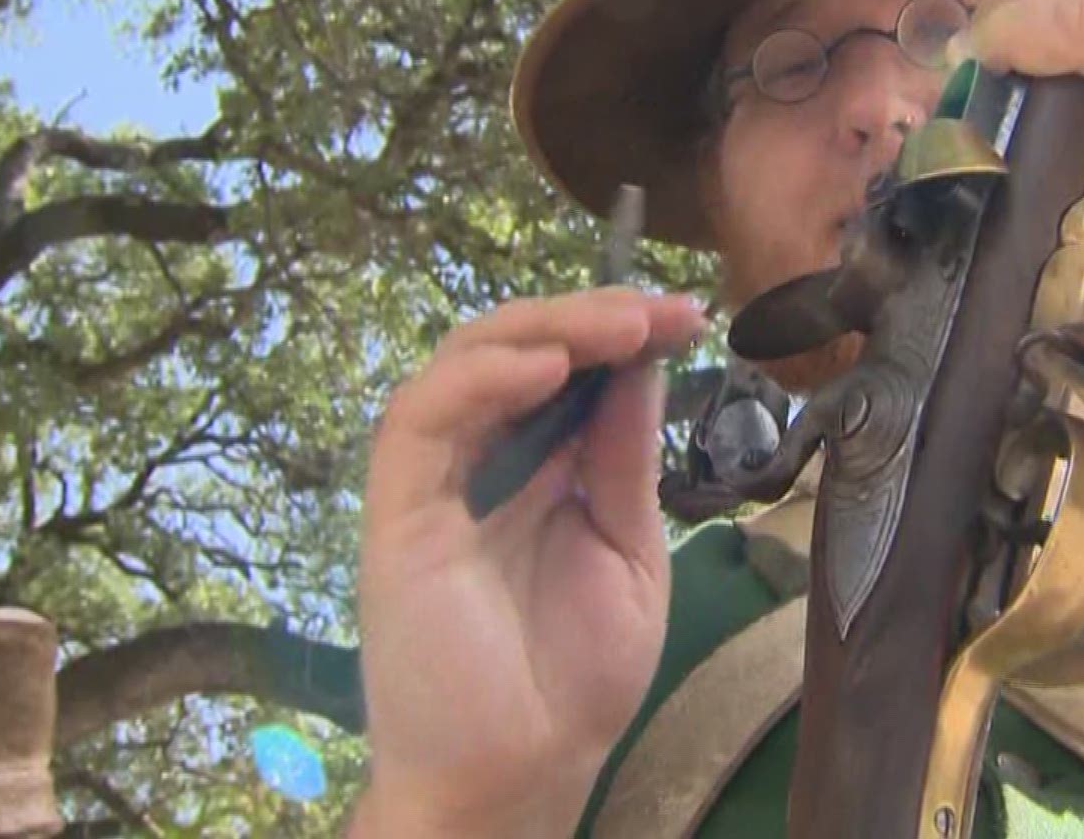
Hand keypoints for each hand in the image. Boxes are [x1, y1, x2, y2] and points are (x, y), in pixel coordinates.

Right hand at [350, 288, 704, 837]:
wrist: (521, 773)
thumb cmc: (573, 680)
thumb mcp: (629, 552)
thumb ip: (625, 462)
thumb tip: (642, 366)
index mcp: (537, 472)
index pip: (566, 373)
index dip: (618, 333)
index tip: (685, 314)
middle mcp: (480, 462)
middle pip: (516, 351)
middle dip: (589, 318)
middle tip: (657, 310)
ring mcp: (435, 481)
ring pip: (464, 364)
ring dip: (541, 330)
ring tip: (614, 326)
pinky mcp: (398, 510)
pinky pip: (421, 420)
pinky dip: (479, 379)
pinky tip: (544, 367)